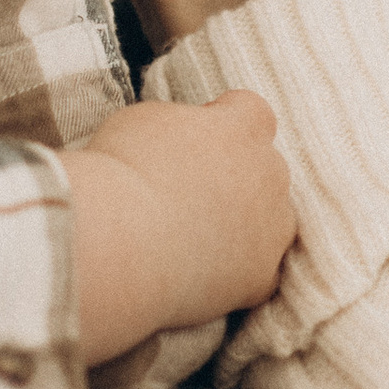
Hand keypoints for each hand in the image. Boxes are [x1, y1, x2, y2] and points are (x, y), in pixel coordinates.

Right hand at [60, 91, 297, 360]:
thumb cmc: (119, 173)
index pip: (250, 112)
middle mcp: (271, 171)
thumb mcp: (143, 120)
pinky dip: (232, 273)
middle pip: (262, 167)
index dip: (223, 122)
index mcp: (244, 126)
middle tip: (184, 194)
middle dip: (233, 176)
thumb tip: (185, 140)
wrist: (116, 241)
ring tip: (187, 238)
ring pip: (268, 222)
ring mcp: (272, 226)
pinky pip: (255, 271)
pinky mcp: (261, 276)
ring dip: (241, 226)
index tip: (194, 139)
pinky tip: (194, 274)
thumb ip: (181, 124)